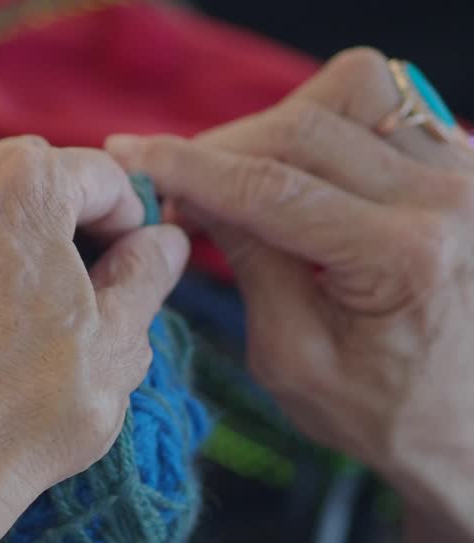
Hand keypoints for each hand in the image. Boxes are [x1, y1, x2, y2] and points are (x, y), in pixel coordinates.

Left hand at [0, 122, 189, 514]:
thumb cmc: (29, 417)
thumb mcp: (118, 346)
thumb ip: (145, 275)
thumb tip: (162, 238)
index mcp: (29, 185)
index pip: (93, 179)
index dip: (116, 225)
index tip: (111, 271)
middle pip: (12, 165)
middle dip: (43, 215)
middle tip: (47, 283)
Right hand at [106, 48, 473, 512]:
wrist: (471, 423)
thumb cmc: (384, 412)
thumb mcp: (292, 358)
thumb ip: (250, 265)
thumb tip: (194, 196)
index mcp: (404, 257)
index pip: (272, 188)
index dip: (190, 168)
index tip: (130, 157)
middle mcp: (446, 198)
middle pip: (305, 126)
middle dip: (222, 146)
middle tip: (173, 184)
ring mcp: (465, 170)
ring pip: (351, 92)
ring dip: (279, 122)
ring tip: (239, 173)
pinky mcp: (463, 162)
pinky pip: (382, 107)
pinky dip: (322, 126)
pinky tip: (292, 172)